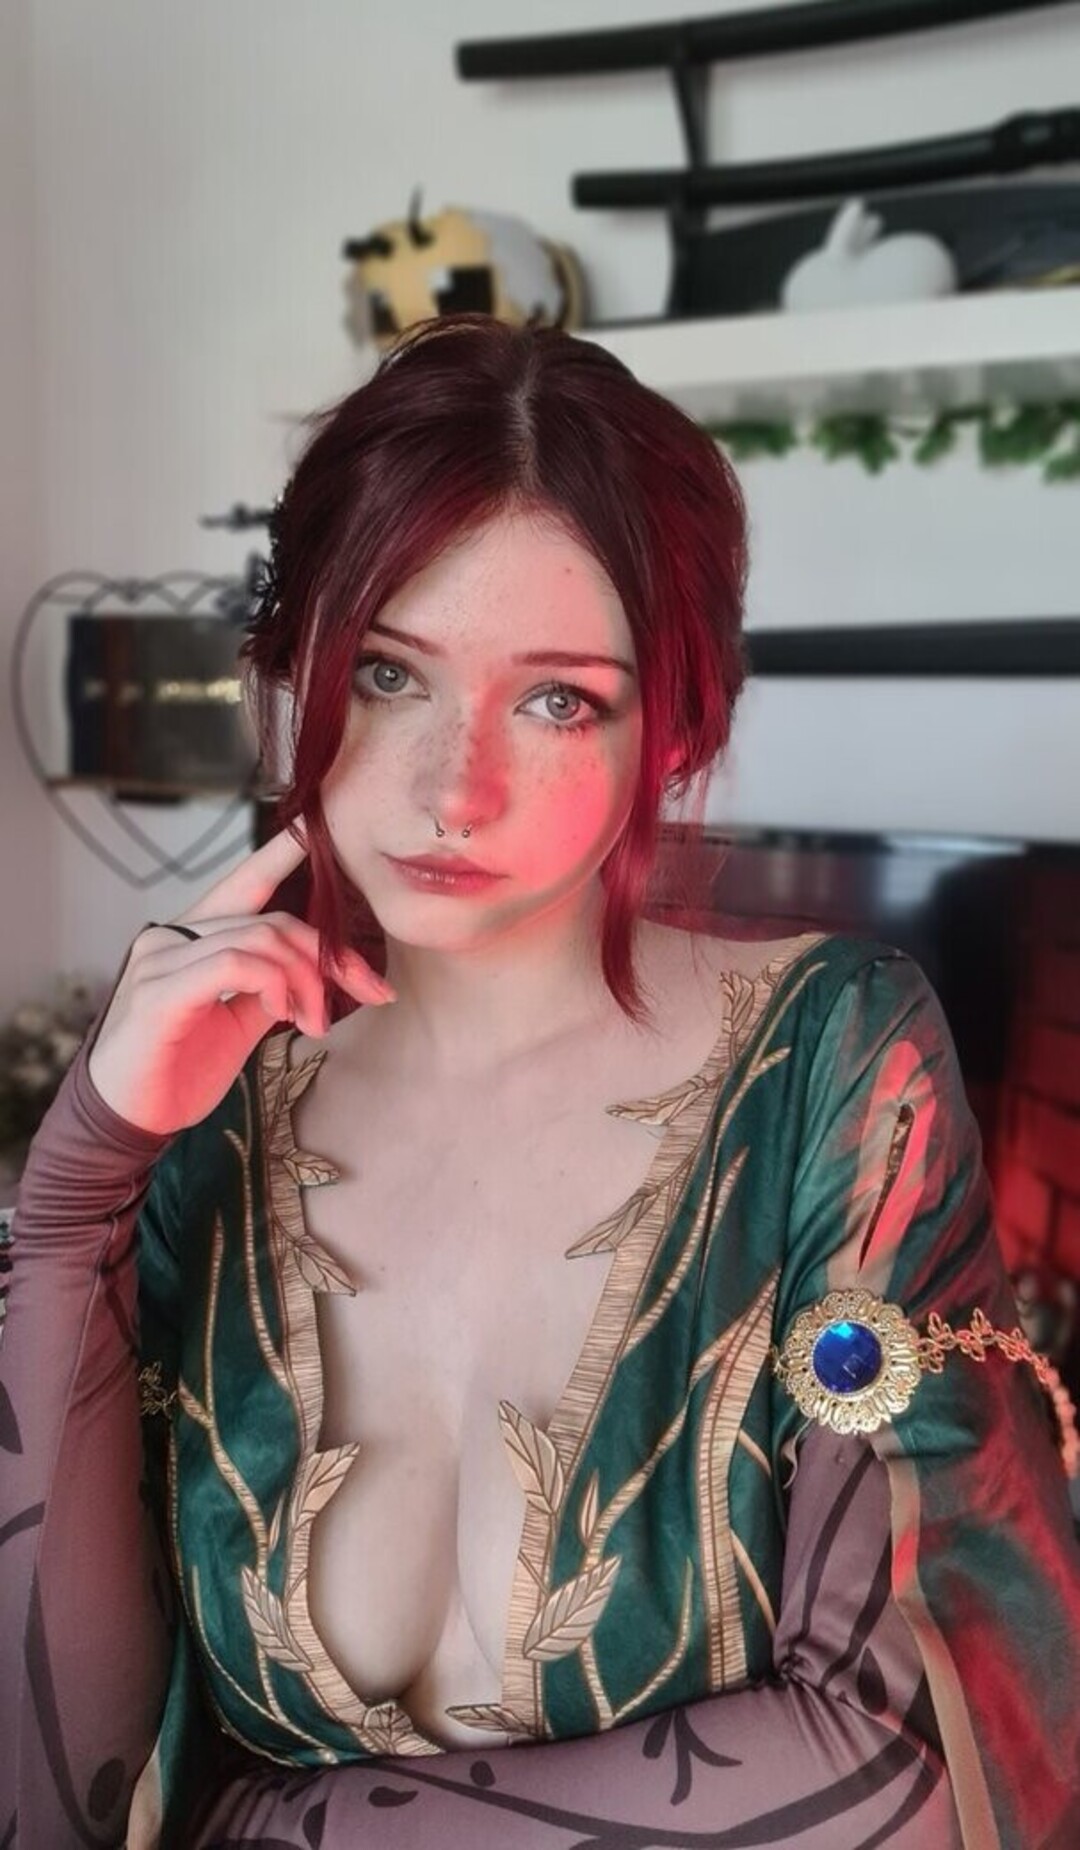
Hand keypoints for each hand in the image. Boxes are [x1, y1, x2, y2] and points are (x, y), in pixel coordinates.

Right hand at [87, 826, 393, 1133]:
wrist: (128, 1120)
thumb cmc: (179, 1068)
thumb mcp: (239, 1022)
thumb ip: (271, 986)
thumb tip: (318, 969)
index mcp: (194, 936)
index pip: (246, 881)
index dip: (284, 849)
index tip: (322, 826)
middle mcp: (173, 934)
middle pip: (274, 921)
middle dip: (330, 958)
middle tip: (364, 994)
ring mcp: (161, 960)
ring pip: (260, 940)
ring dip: (305, 982)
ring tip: (313, 1023)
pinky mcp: (158, 994)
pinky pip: (232, 966)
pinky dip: (271, 984)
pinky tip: (281, 1012)